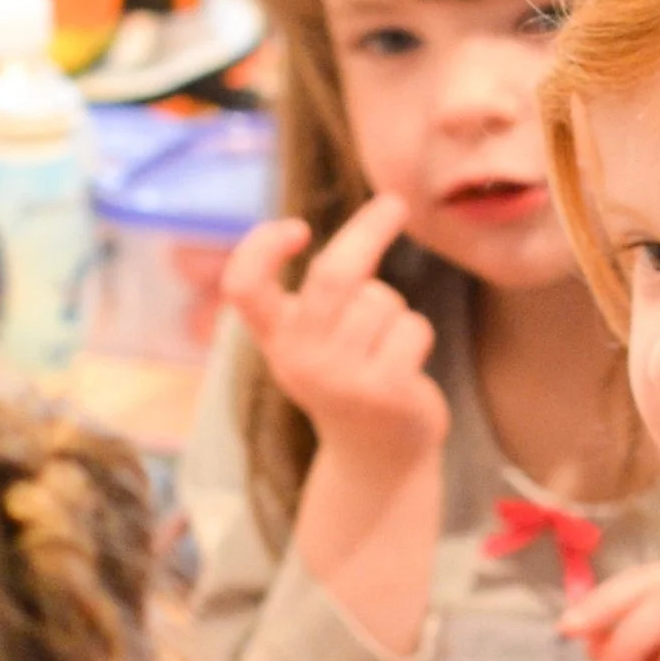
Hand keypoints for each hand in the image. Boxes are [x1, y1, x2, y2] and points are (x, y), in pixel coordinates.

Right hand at [221, 196, 447, 473]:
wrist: (376, 457)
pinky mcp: (385, 391)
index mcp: (276, 340)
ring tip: (384, 347)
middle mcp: (300, 360)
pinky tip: (404, 369)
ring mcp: (343, 379)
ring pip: (381, 301)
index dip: (261, 248)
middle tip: (395, 203)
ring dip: (393, 310)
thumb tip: (373, 218)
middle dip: (368, 231)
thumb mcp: (314, 340)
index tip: (298, 228)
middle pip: (332, 275)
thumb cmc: (347, 379)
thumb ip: (319, 294)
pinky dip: (416, 336)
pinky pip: (412, 327)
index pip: (243, 288)